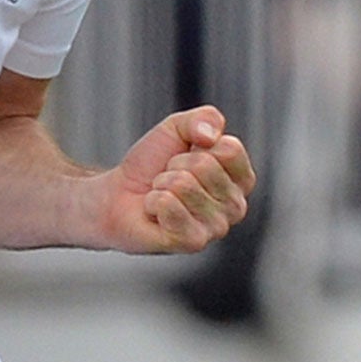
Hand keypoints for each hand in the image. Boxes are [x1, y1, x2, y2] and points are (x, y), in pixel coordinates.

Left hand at [97, 106, 254, 253]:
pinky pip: (169, 205)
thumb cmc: (153, 165)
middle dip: (176, 166)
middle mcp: (235, 207)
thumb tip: (211, 136)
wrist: (119, 195)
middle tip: (168, 178)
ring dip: (162, 185)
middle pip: (205, 165)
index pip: (230, 149)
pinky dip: (153, 202)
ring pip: (183, 185)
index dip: (198, 144)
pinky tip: (156, 213)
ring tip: (162, 194)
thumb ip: (203, 119)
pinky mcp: (194, 242)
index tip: (187, 155)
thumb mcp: (178, 128)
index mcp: (241, 179)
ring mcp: (216, 228)